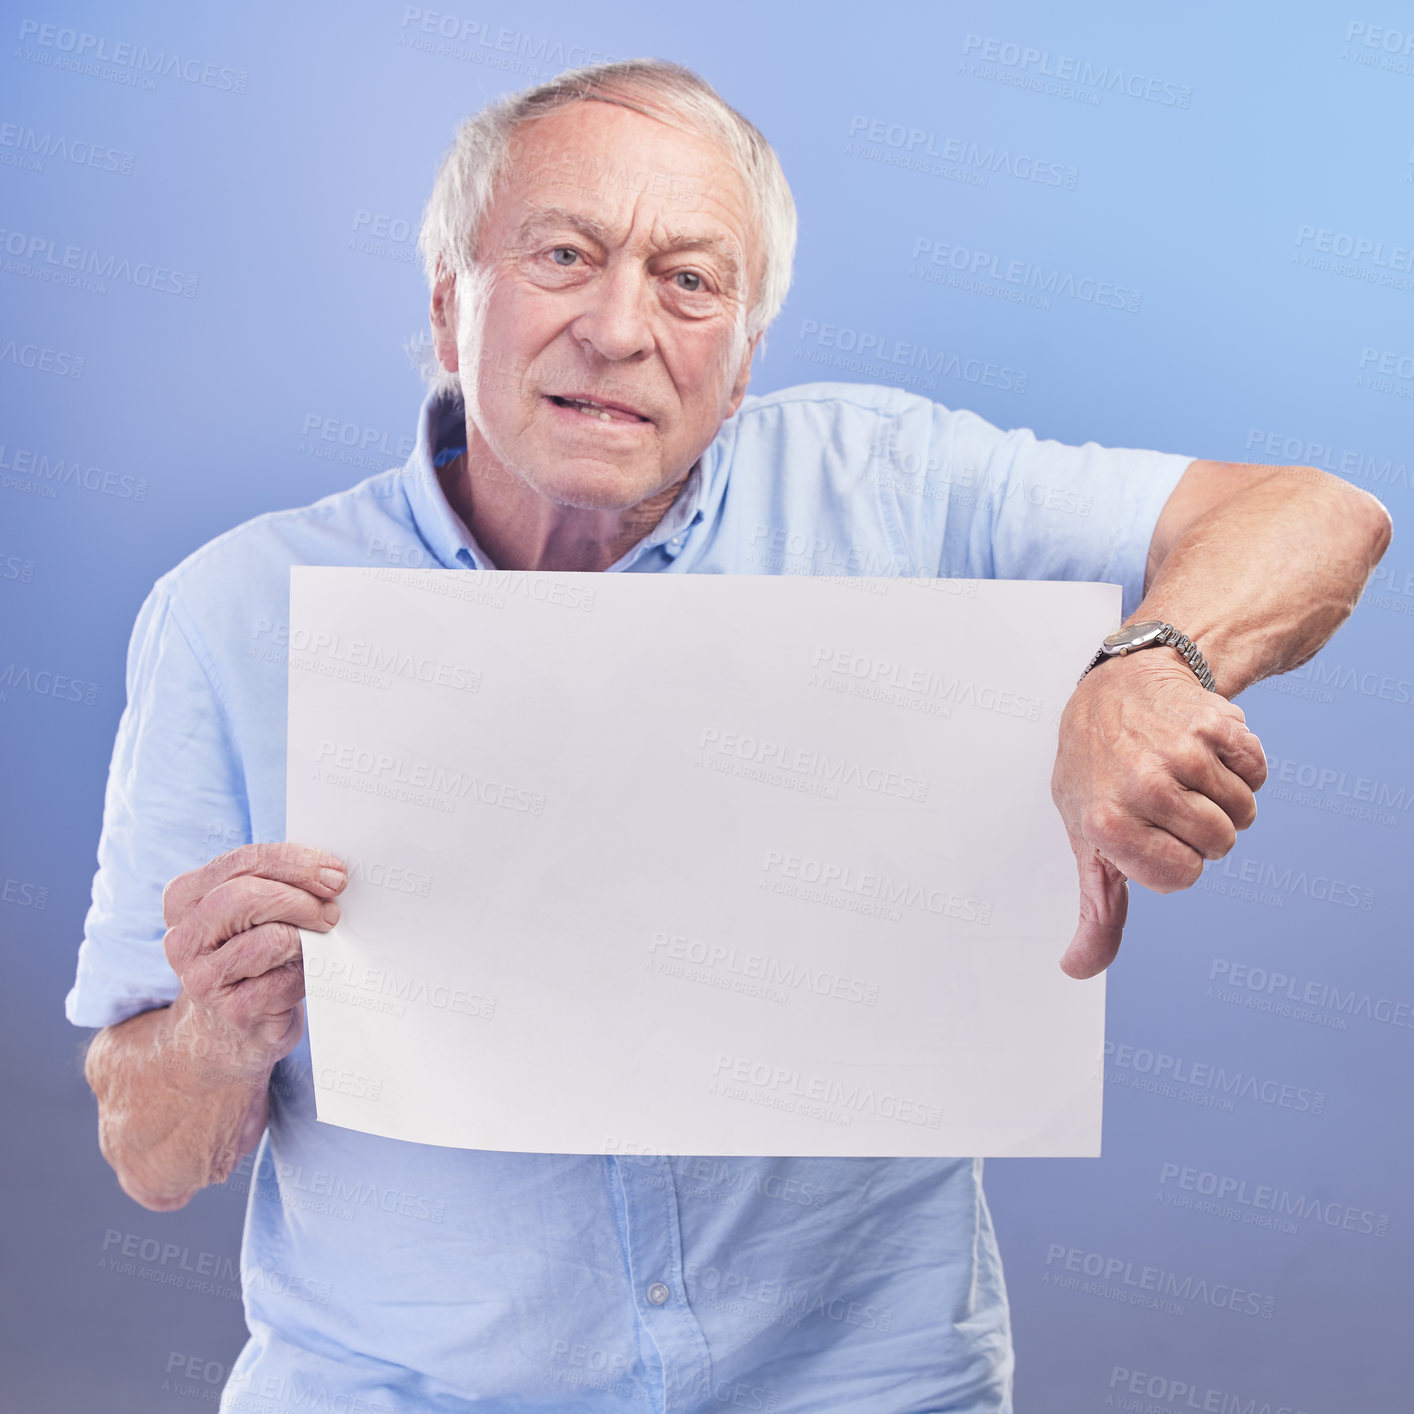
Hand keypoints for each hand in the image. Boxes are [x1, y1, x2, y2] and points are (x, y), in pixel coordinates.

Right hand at [161, 842, 346, 1078]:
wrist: (228, 1032)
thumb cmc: (250, 960)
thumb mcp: (249, 916)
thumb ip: (272, 887)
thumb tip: (329, 874)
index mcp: (184, 899)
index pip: (243, 862)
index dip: (295, 862)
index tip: (333, 871)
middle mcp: (184, 938)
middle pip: (247, 896)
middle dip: (301, 896)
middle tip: (333, 907)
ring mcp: (203, 979)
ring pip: (269, 938)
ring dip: (307, 935)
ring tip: (322, 937)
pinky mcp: (233, 1012)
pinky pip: (284, 979)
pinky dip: (305, 970)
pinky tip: (306, 971)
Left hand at [1050, 652, 1266, 977]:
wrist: (1112, 692)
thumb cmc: (1097, 772)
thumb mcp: (1086, 840)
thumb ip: (1097, 910)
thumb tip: (1079, 968)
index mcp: (1108, 823)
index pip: (1182, 876)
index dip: (1175, 860)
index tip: (1151, 834)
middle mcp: (1142, 786)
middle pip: (1218, 845)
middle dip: (1201, 831)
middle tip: (1167, 801)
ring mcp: (1179, 751)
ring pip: (1243, 811)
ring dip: (1225, 799)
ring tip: (1186, 776)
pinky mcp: (1214, 723)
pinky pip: (1258, 772)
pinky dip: (1242, 766)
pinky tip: (1206, 750)